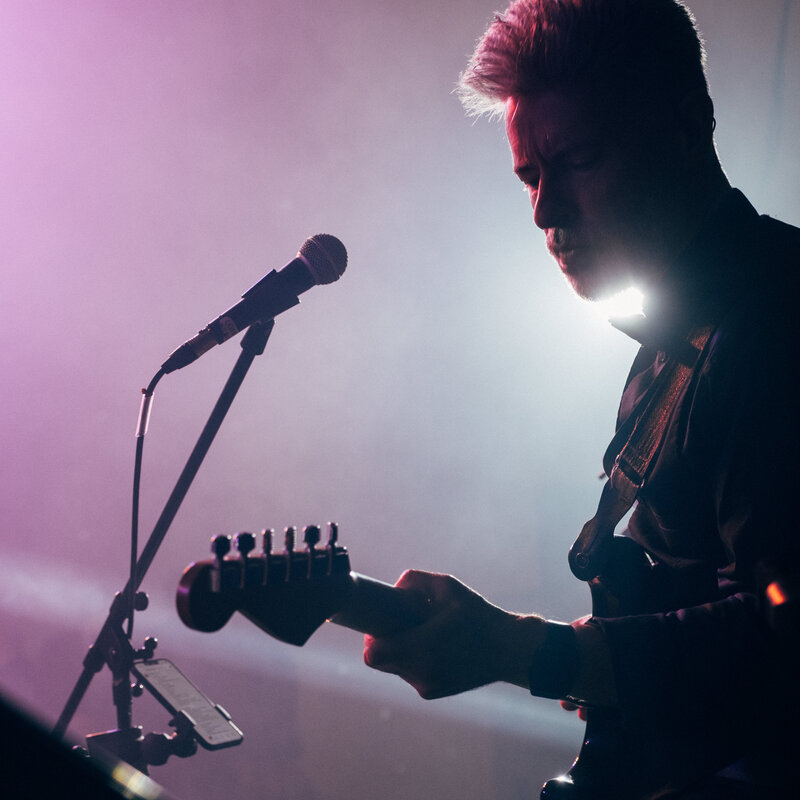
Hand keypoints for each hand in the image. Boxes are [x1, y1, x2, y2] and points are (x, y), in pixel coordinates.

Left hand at [363, 569, 545, 698]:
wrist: (507, 650)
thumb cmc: (478, 615)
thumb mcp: (449, 587)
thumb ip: (416, 580)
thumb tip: (395, 587)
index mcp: (423, 647)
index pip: (373, 653)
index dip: (371, 636)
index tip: (382, 622)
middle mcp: (421, 672)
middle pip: (379, 661)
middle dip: (384, 642)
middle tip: (401, 624)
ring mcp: (426, 686)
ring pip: (393, 668)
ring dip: (398, 651)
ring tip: (421, 634)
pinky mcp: (432, 693)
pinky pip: (409, 674)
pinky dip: (413, 661)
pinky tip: (432, 647)